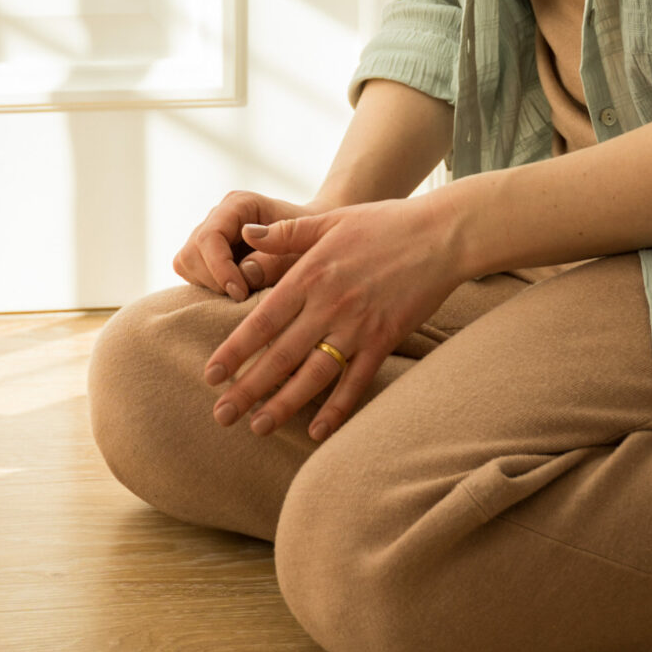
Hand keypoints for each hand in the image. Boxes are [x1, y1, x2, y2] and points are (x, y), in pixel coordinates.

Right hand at [172, 189, 328, 302]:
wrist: (316, 241)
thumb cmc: (314, 243)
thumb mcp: (303, 252)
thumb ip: (276, 261)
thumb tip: (243, 273)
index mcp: (240, 205)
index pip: (210, 236)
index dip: (219, 268)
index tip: (241, 293)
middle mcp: (219, 216)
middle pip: (191, 252)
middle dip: (214, 280)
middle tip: (244, 296)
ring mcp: (210, 234)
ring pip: (186, 263)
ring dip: (209, 285)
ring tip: (242, 293)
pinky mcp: (206, 254)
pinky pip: (191, 272)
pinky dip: (208, 287)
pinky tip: (236, 291)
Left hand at [203, 197, 465, 443]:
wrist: (441, 234)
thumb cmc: (383, 223)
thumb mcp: (329, 220)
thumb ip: (285, 232)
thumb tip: (244, 235)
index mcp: (310, 274)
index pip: (262, 321)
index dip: (234, 350)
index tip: (210, 374)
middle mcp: (329, 305)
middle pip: (280, 355)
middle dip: (248, 388)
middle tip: (221, 415)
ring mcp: (358, 326)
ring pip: (313, 375)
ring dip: (283, 404)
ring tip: (258, 427)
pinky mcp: (385, 340)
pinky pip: (356, 381)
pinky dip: (336, 409)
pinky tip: (316, 431)